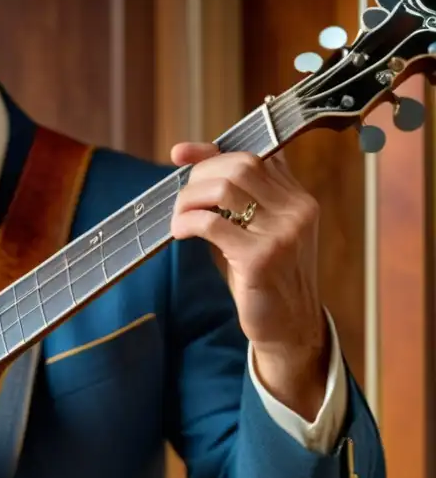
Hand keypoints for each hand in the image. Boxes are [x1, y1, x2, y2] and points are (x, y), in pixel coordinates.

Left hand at [170, 142, 329, 418]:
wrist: (288, 328)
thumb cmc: (262, 279)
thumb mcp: (252, 232)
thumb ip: (231, 201)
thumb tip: (188, 161)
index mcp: (298, 198)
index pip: (257, 154)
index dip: (213, 150)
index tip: (179, 154)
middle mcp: (297, 209)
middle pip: (240, 165)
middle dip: (198, 178)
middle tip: (182, 202)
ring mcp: (283, 232)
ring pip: (225, 188)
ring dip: (189, 200)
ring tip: (178, 219)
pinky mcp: (262, 257)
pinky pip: (213, 223)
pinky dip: (188, 222)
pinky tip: (179, 233)